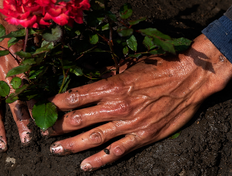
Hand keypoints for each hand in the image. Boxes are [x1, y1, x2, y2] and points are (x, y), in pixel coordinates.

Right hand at [0, 0, 31, 150]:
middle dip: (19, 124)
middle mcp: (0, 66)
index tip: (44, 126)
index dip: (36, 110)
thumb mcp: (30, 37)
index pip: (29, 92)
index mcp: (18, 60)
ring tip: (1, 143)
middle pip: (11, 102)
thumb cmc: (14, 21)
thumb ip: (36, 59)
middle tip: (27, 142)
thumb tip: (49, 79)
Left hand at [48, 34, 231, 170]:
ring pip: (93, 138)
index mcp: (111, 85)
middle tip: (42, 132)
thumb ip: (107, 76)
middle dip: (57, 126)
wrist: (189, 79)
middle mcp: (116, 106)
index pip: (74, 96)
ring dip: (71, 145)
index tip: (42, 107)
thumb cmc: (159, 68)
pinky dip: (100, 160)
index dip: (55, 103)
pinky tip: (85, 166)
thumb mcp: (129, 66)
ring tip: (56, 149)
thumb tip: (87, 80)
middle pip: (78, 119)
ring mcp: (129, 124)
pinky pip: (117, 151)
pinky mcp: (142, 137)